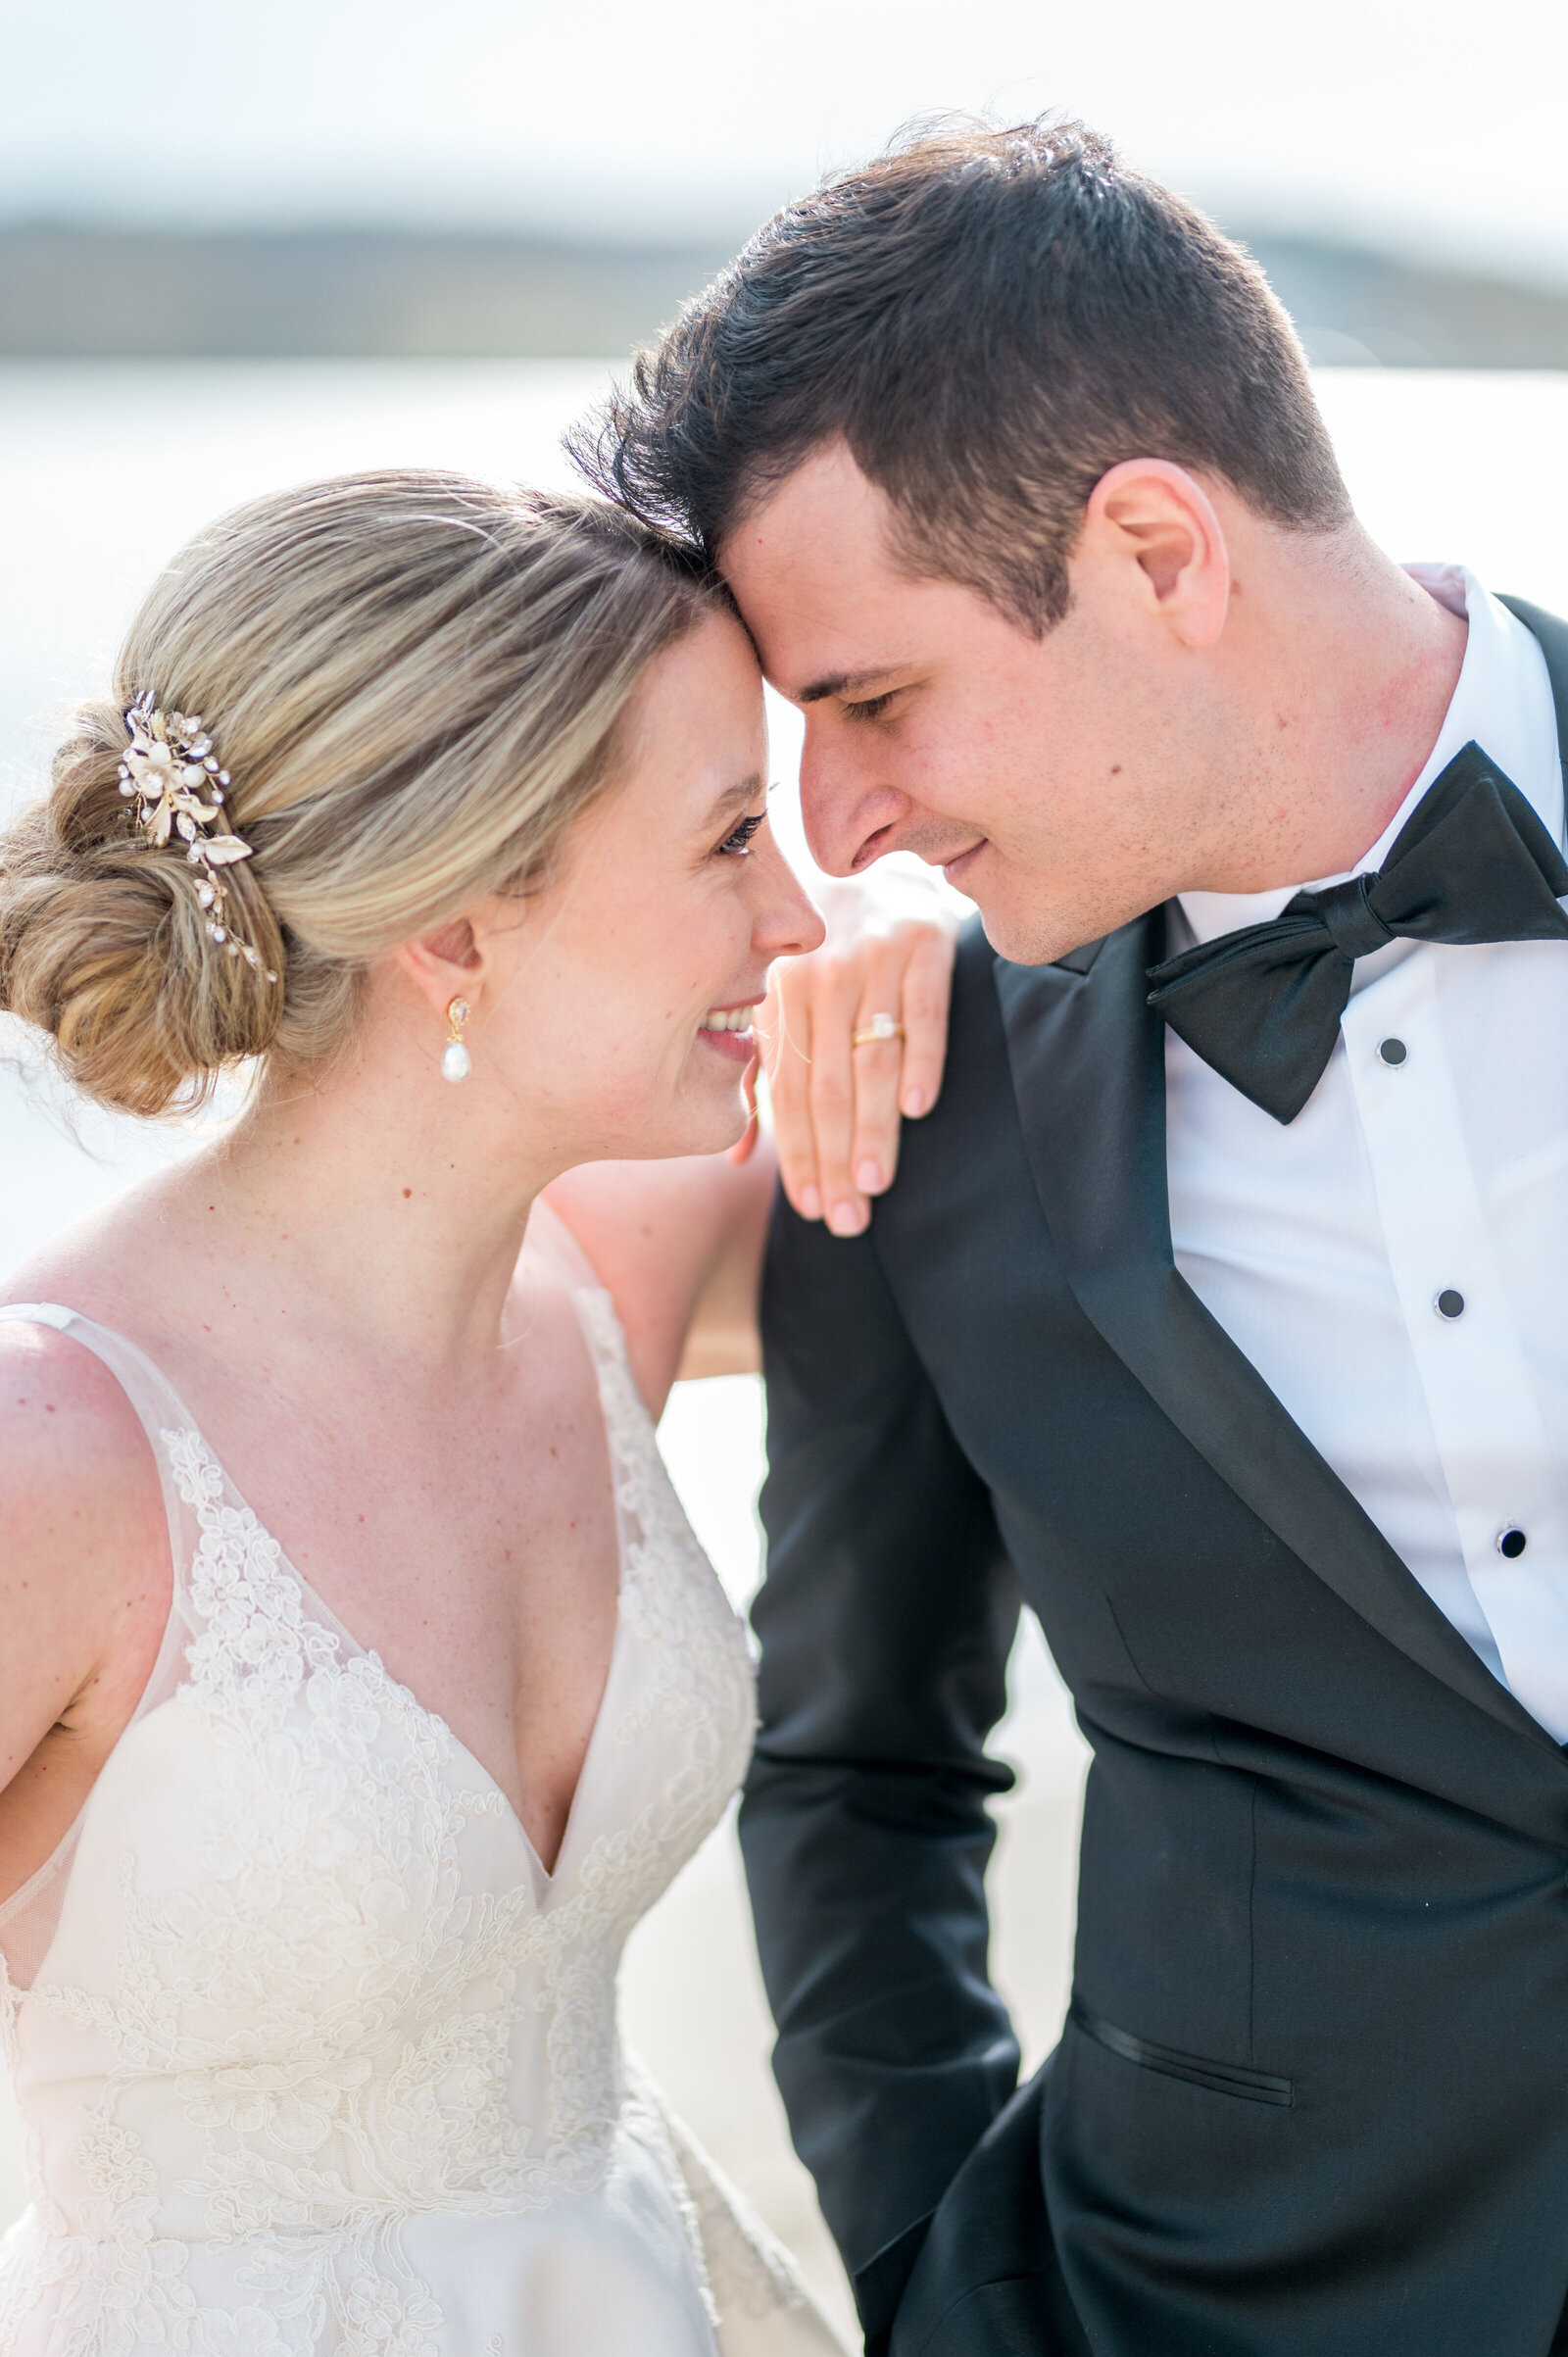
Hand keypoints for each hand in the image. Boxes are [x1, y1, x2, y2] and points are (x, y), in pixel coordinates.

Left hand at [757, 878, 958, 1234]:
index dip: (798, 1154)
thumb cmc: (826, 945)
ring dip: (873, 1128)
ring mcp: (872, 957)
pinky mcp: (925, 941)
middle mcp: (821, 977)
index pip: (788, 1091)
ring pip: (871, 1058)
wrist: (881, 859)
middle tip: (846, 1220)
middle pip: (828, 1085)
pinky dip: (921, 1059)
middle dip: (835, 1159)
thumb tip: (740, 1158)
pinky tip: (916, 1110)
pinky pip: (924, 1010)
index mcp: (780, 996)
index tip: (811, 1208)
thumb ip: (764, 1073)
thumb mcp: (784, 999)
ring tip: (874, 1185)